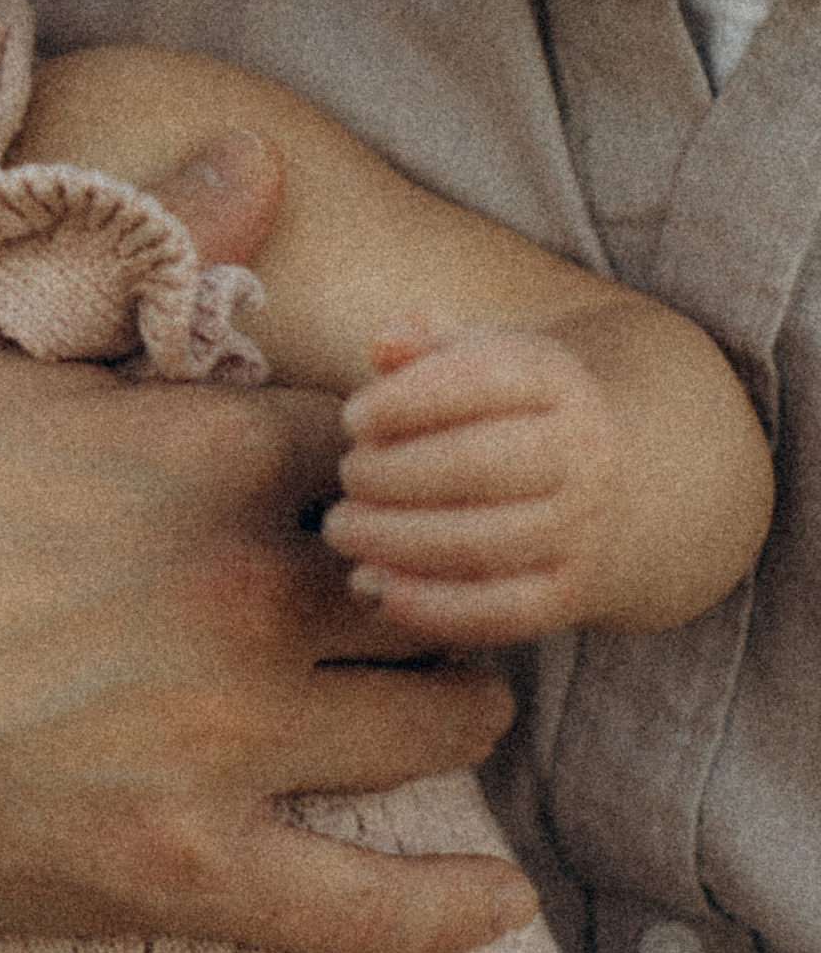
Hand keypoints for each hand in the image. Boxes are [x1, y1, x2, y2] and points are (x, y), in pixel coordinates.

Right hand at [0, 142, 532, 952]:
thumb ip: (136, 250)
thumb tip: (257, 152)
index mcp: (199, 453)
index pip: (378, 446)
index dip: (386, 460)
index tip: (369, 481)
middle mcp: (241, 591)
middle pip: (433, 583)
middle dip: (439, 580)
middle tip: (426, 593)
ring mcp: (218, 741)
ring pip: (430, 727)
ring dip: (452, 710)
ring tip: (445, 705)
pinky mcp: (180, 870)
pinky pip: (364, 909)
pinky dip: (445, 910)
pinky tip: (492, 900)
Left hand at [325, 312, 613, 638]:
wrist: (611, 486)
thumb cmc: (508, 412)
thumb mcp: (479, 357)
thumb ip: (425, 339)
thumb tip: (384, 345)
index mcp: (558, 380)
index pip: (485, 378)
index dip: (407, 400)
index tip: (354, 417)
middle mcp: (583, 454)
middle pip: (478, 465)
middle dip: (391, 473)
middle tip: (346, 474)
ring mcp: (581, 530)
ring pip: (482, 544)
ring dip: (395, 540)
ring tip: (342, 527)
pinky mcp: (567, 595)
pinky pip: (499, 613)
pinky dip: (427, 607)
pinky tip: (371, 585)